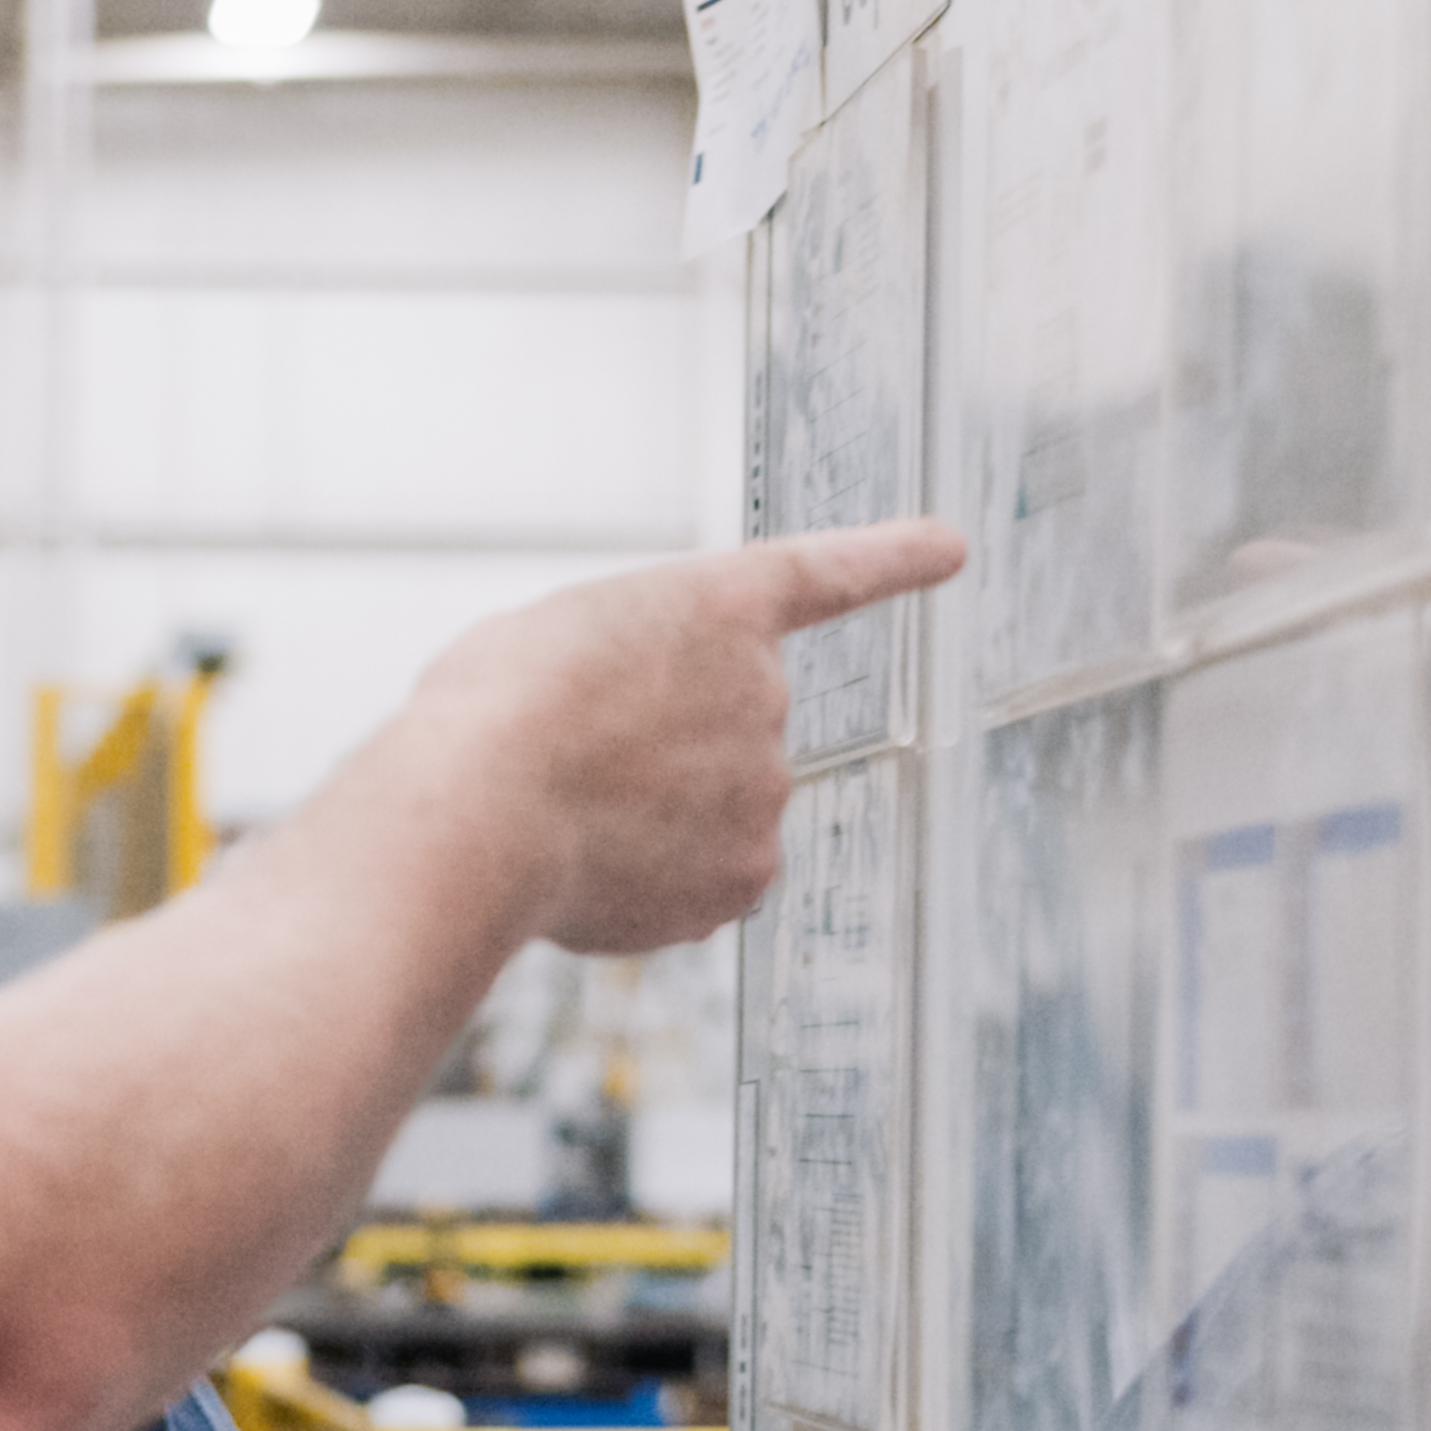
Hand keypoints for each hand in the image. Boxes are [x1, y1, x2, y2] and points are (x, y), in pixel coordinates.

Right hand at [412, 519, 961, 953]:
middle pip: (727, 726)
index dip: (892, 558)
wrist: (479, 811)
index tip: (951, 547)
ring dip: (654, 817)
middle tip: (577, 759)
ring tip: (570, 814)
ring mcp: (767, 788)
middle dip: (665, 749)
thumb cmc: (487, 713)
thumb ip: (632, 680)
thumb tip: (650, 770)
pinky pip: (705, 879)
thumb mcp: (553, 644)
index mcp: (719, 605)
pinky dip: (653, 882)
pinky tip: (590, 868)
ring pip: (714, 808)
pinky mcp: (748, 876)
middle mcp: (765, 692)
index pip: (828, 573)